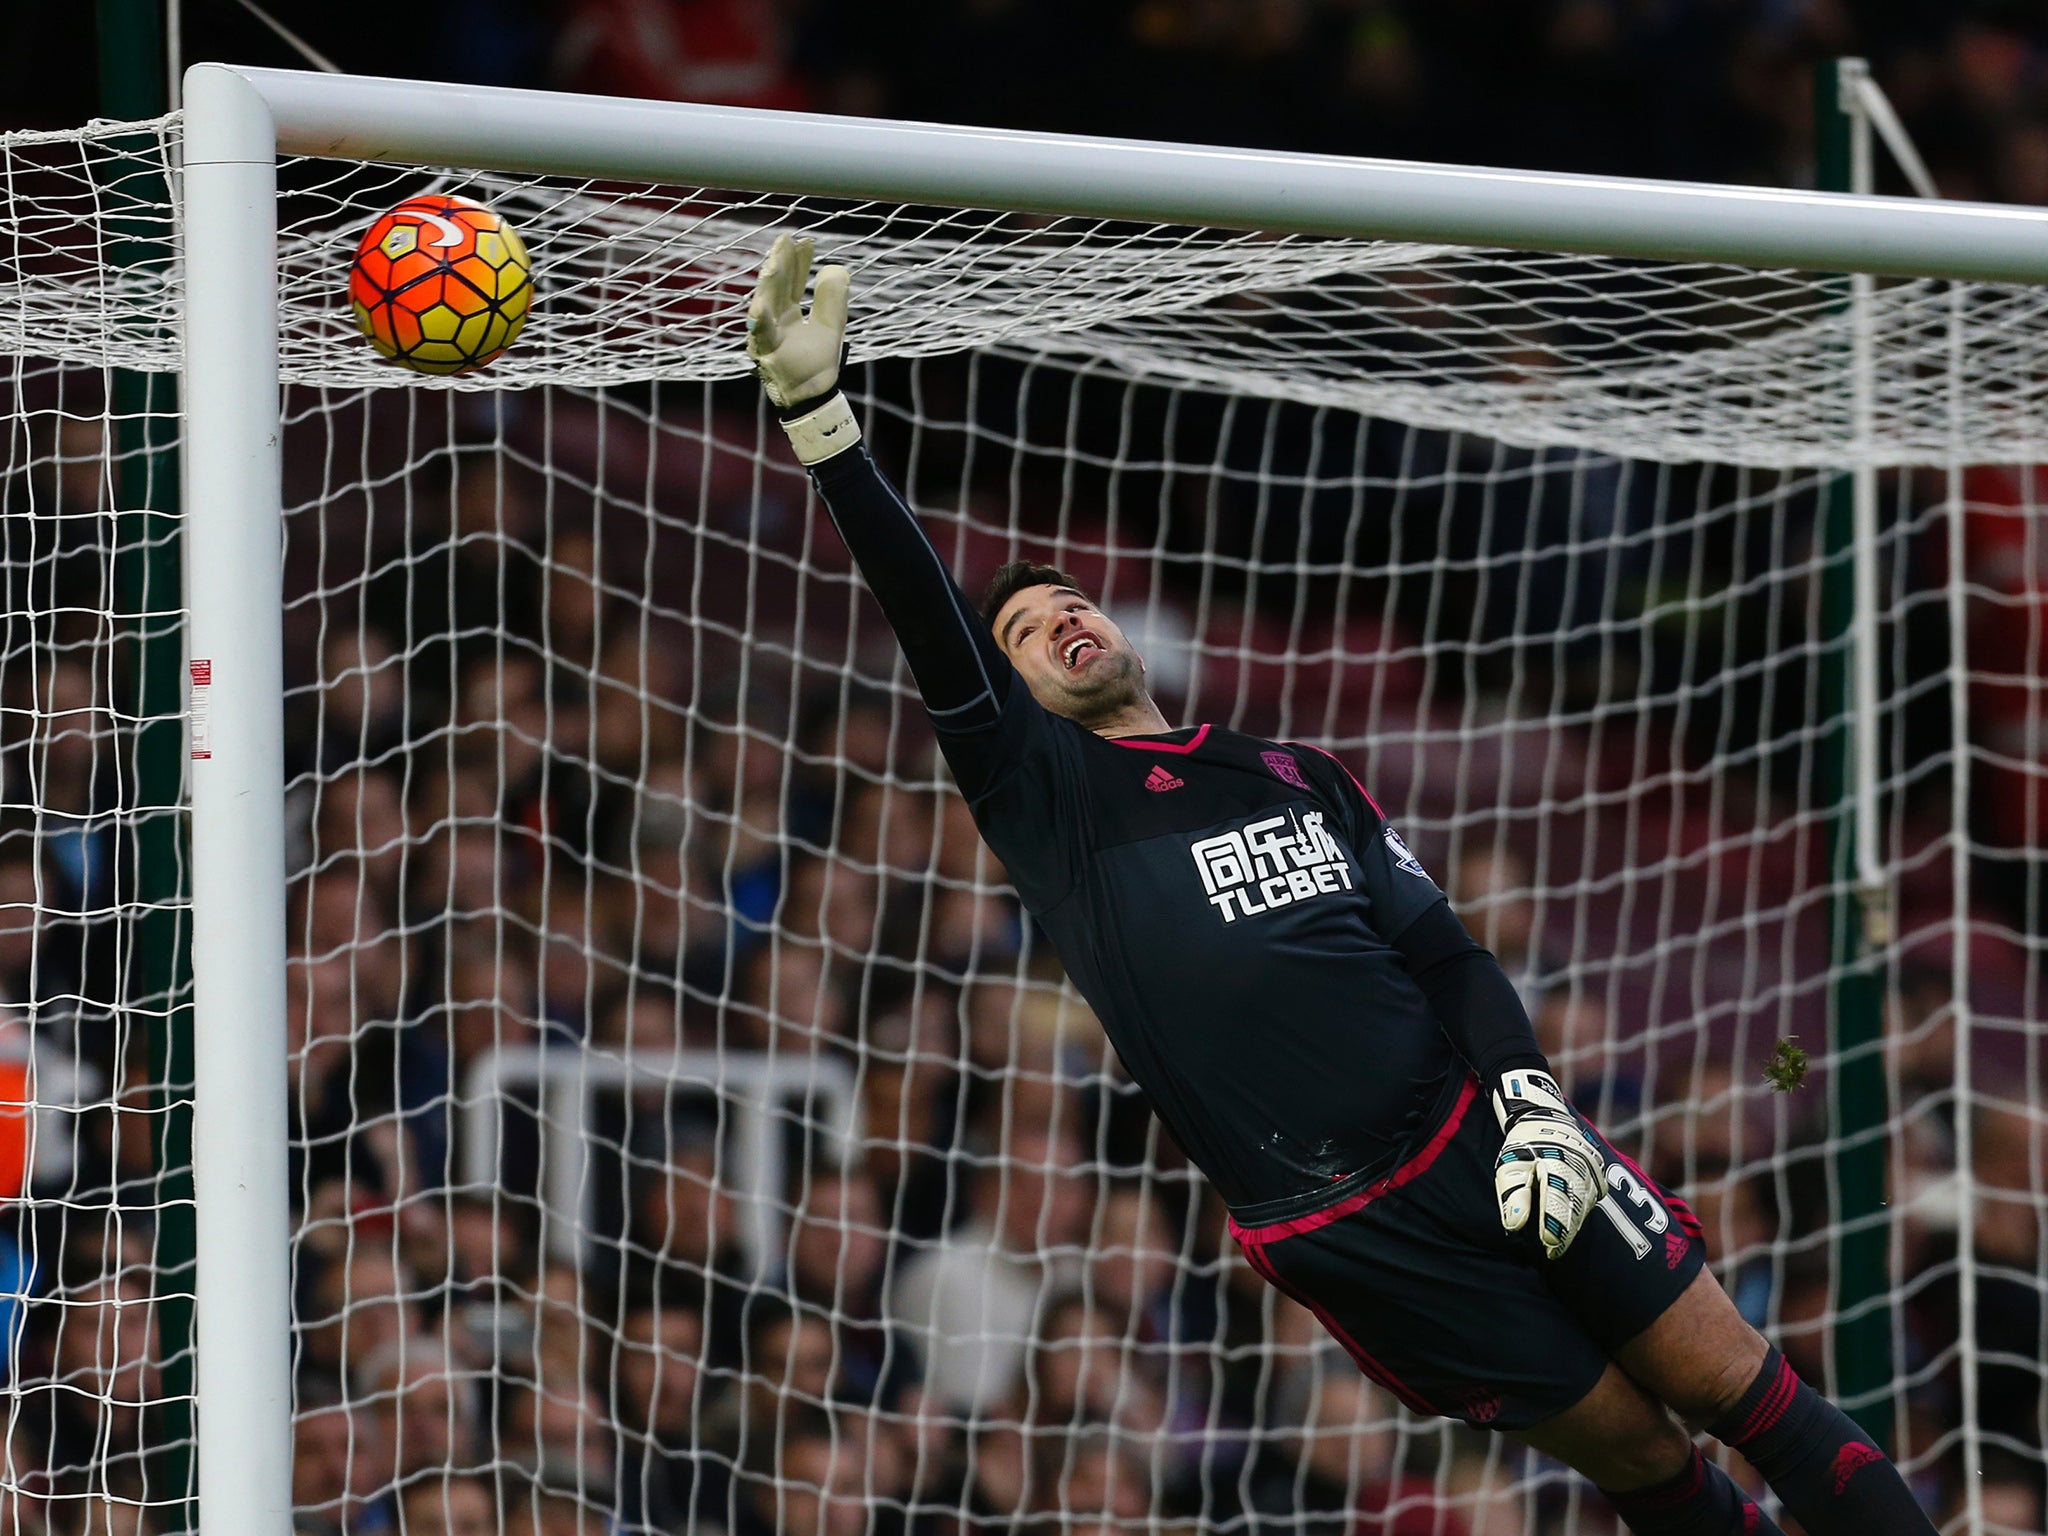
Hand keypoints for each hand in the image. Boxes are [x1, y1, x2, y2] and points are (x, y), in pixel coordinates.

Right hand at [747, 232, 849, 411]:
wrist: (812, 397)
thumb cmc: (816, 364)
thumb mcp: (831, 326)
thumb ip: (833, 299)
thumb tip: (837, 267)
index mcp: (786, 312)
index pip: (791, 280)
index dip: (798, 261)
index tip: (804, 240)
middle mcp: (773, 320)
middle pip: (776, 286)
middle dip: (780, 263)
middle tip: (785, 240)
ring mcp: (765, 335)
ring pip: (764, 306)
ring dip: (768, 285)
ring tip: (774, 263)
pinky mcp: (764, 354)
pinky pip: (760, 337)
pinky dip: (759, 322)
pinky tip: (759, 307)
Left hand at [1491, 1068, 1603, 1259]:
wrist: (1546, 1119)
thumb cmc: (1523, 1146)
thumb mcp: (1510, 1166)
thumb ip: (1513, 1195)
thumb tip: (1514, 1225)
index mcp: (1557, 1163)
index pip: (1557, 1199)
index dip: (1554, 1225)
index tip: (1547, 1246)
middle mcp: (1580, 1167)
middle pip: (1574, 1207)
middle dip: (1564, 1232)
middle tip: (1552, 1252)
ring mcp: (1593, 1172)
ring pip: (1584, 1206)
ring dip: (1572, 1226)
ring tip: (1557, 1245)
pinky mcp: (1598, 1176)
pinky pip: (1590, 1200)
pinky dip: (1578, 1214)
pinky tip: (1568, 1226)